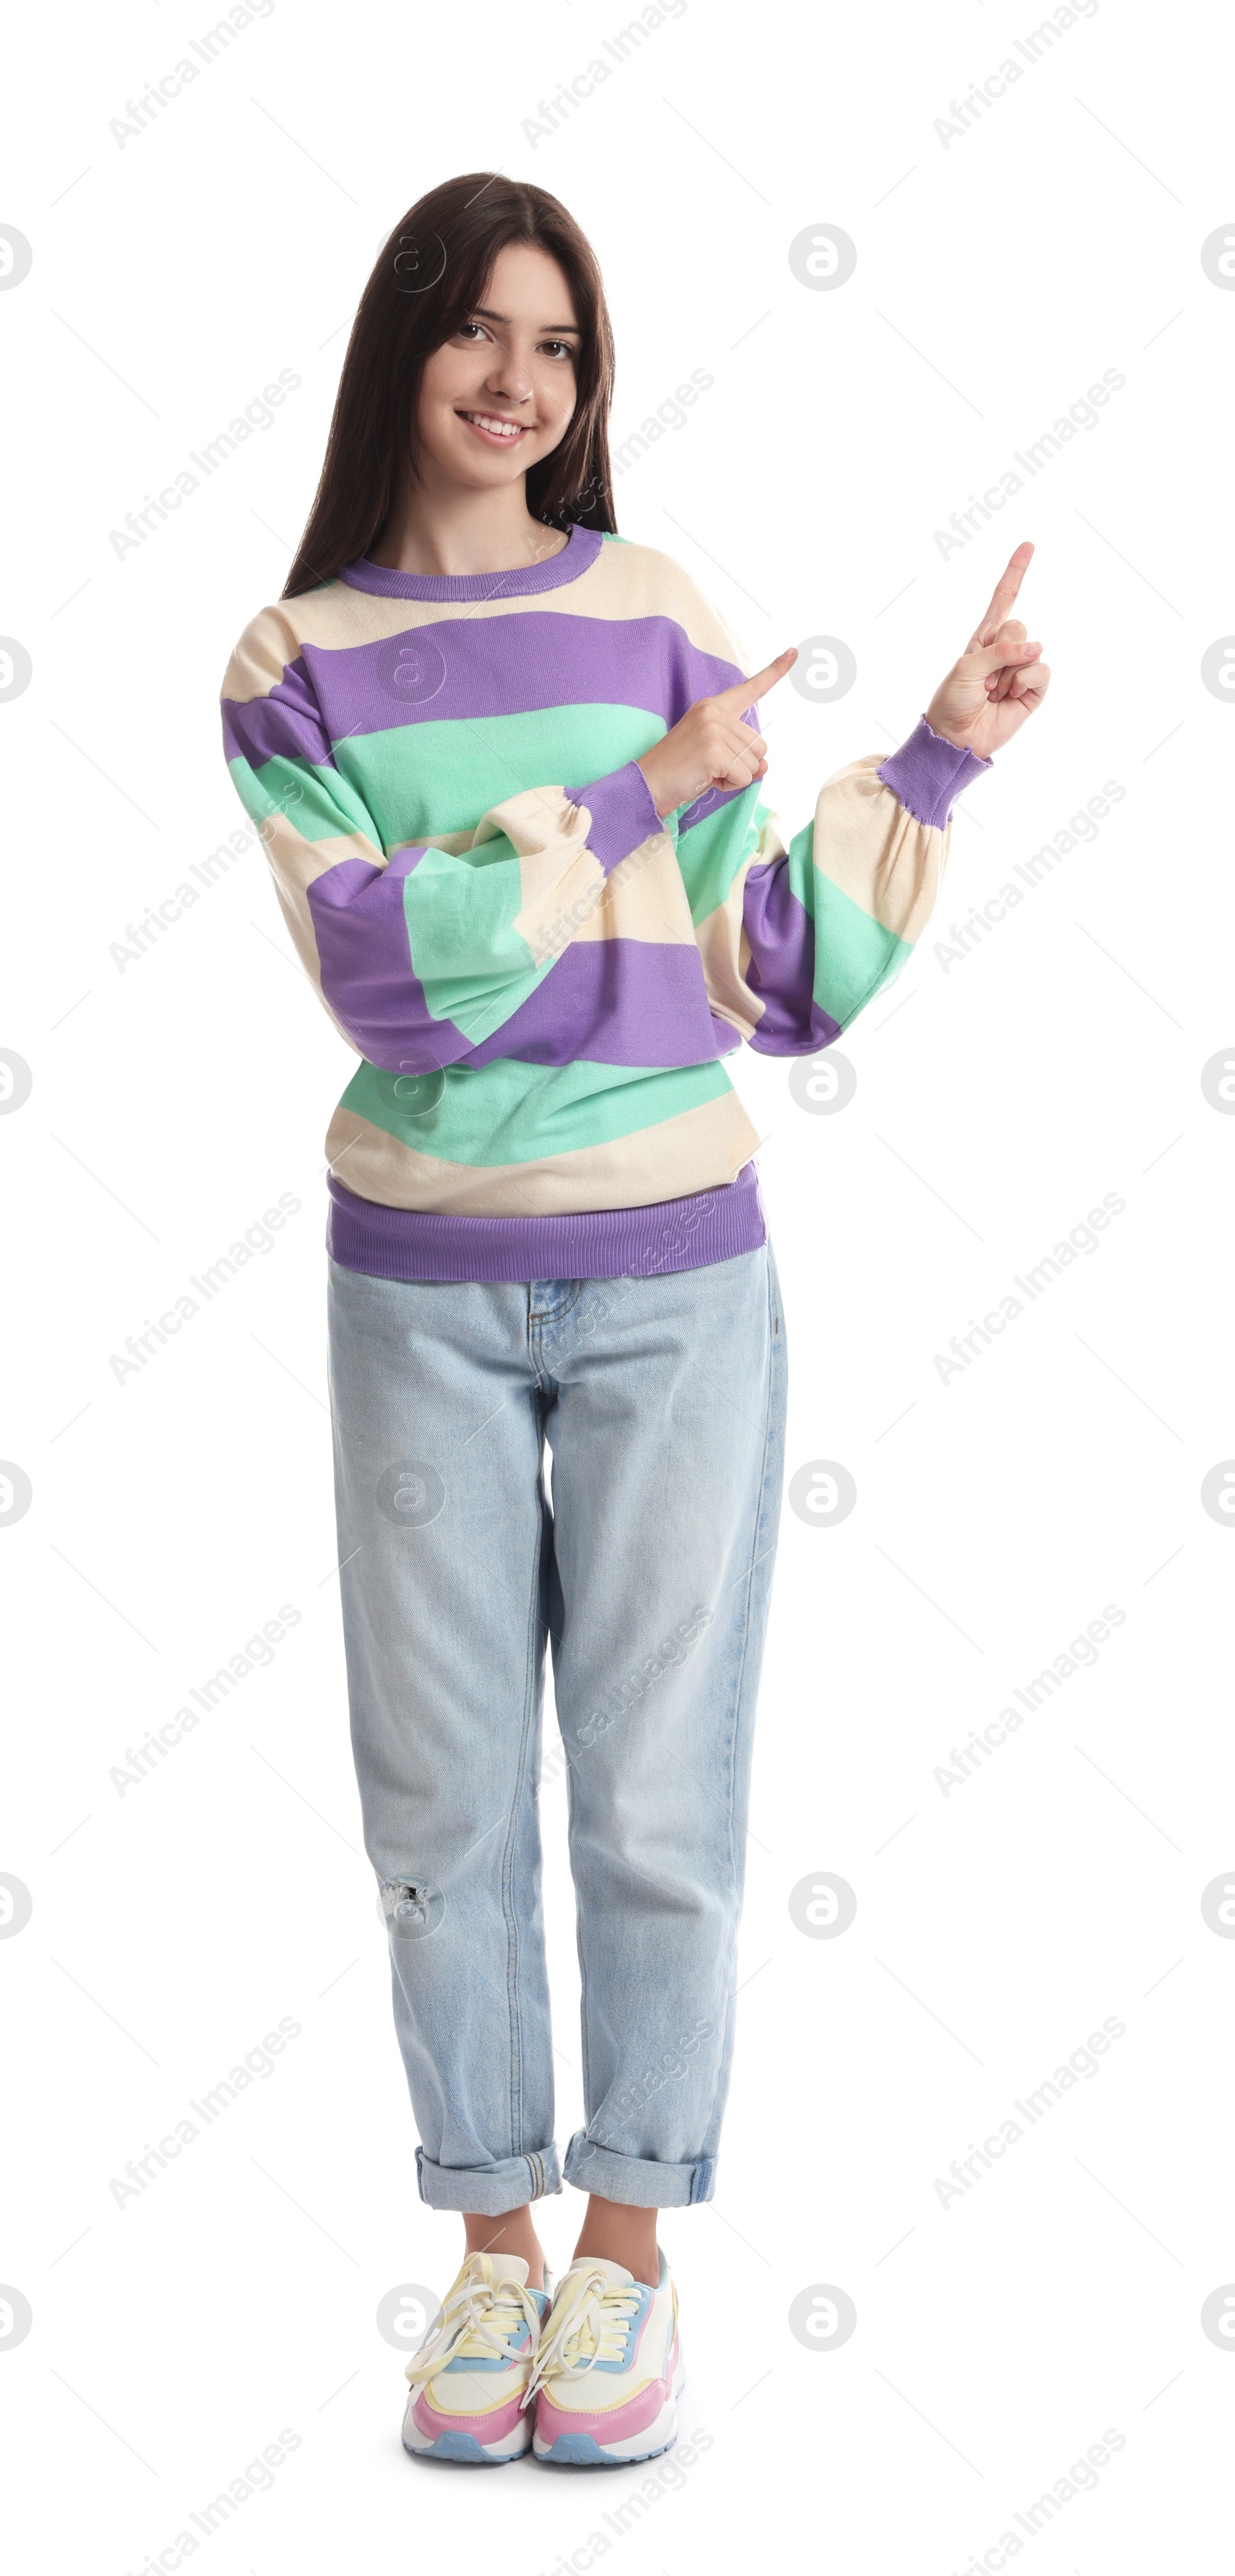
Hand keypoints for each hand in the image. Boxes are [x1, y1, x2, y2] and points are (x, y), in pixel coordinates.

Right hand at [636, 647, 798, 818]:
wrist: (647, 784)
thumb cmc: (681, 771)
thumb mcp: (716, 757)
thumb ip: (742, 755)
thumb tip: (765, 765)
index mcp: (713, 707)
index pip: (750, 689)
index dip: (775, 672)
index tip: (794, 652)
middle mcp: (714, 712)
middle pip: (759, 745)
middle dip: (741, 765)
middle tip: (711, 768)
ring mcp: (714, 728)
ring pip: (754, 762)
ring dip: (736, 777)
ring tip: (707, 773)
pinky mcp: (713, 750)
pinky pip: (743, 776)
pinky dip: (730, 786)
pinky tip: (707, 780)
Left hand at [924, 542, 1049, 760]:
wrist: (958, 737)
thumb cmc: (954, 700)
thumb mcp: (967, 667)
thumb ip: (1000, 651)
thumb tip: (1036, 648)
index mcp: (985, 637)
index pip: (1004, 598)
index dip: (1016, 572)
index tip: (1028, 545)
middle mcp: (1006, 648)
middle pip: (1018, 626)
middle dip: (1000, 651)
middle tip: (984, 678)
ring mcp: (1022, 668)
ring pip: (1030, 650)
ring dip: (1007, 675)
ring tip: (993, 693)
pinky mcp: (1034, 688)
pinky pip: (1041, 671)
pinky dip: (1024, 683)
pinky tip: (1009, 697)